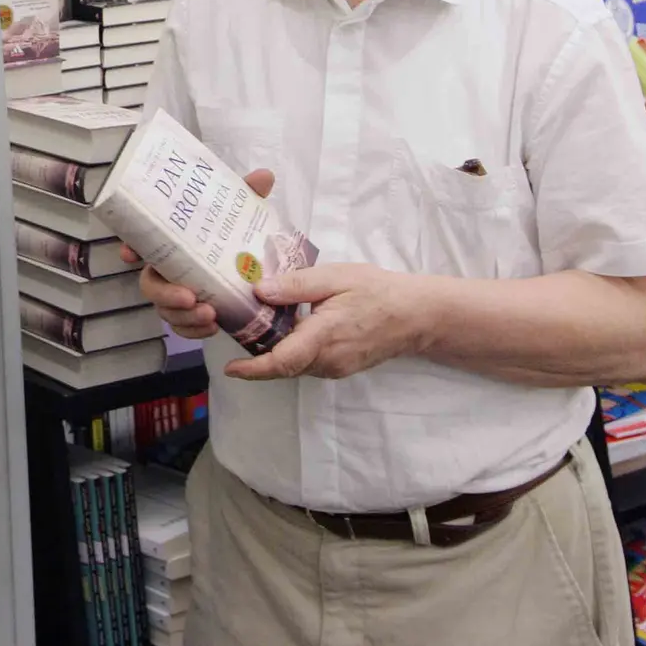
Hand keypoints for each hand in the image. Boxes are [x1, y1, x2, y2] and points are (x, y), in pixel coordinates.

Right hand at [121, 169, 274, 341]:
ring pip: (165, 310)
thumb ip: (249, 193)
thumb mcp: (239, 210)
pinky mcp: (190, 313)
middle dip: (165, 294)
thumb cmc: (231, 231)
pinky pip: (182, 327)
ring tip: (210, 316)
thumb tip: (264, 176)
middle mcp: (167, 268)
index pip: (141, 241)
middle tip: (190, 297)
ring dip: (184, 317)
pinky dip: (194, 331)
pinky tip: (213, 328)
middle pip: (150, 285)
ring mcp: (176, 293)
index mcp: (173, 241)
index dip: (130, 247)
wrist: (250, 263)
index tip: (129, 254)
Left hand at [224, 262, 423, 382]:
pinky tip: (292, 328)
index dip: (253, 369)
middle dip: (259, 354)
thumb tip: (259, 291)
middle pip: (284, 364)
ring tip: (261, 323)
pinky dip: (294, 350)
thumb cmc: (377, 290)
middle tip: (240, 329)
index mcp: (323, 336)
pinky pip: (310, 363)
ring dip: (277, 351)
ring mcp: (336, 368)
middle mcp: (327, 360)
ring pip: (296, 365)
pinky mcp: (342, 368)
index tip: (230, 369)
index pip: (282, 361)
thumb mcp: (336, 277)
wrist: (416, 314)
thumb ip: (297, 285)